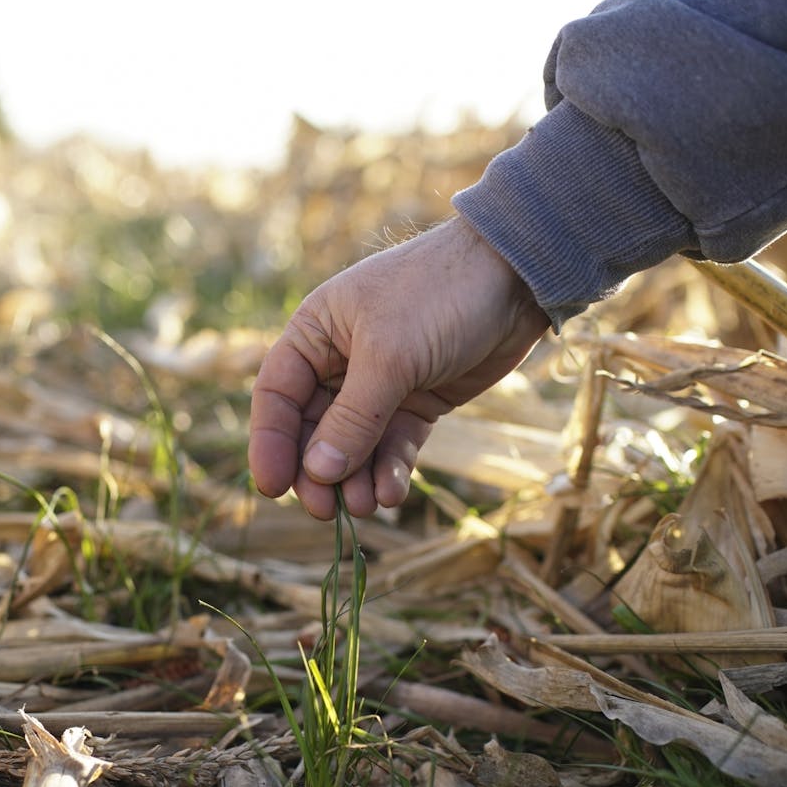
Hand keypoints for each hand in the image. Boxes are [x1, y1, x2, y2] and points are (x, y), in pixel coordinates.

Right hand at [248, 215, 550, 519]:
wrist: (516, 276)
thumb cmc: (440, 294)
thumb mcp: (389, 356)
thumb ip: (352, 419)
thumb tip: (316, 474)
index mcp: (315, 333)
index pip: (276, 396)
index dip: (270, 443)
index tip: (273, 488)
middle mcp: (340, 361)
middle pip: (312, 429)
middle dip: (317, 472)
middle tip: (325, 510)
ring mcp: (380, 384)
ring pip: (354, 445)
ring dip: (355, 479)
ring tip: (366, 507)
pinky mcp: (418, 401)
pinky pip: (393, 444)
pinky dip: (390, 469)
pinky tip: (392, 493)